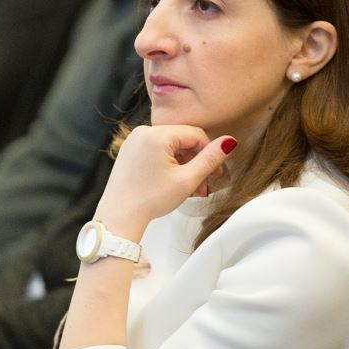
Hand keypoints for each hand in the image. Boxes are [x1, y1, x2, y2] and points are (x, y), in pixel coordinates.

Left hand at [94, 125, 233, 237]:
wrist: (119, 216)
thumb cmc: (151, 199)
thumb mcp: (187, 180)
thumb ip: (210, 159)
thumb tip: (229, 142)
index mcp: (157, 134)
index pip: (196, 135)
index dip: (210, 153)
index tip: (217, 174)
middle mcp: (143, 132)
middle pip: (182, 141)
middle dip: (196, 163)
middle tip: (204, 186)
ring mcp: (134, 141)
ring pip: (170, 147)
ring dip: (184, 166)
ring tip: (191, 190)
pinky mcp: (129, 151)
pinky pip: (156, 152)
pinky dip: (169, 165)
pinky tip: (175, 183)